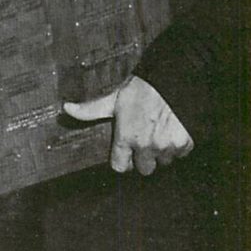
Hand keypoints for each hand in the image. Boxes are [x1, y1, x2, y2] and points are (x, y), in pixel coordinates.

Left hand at [63, 75, 193, 174]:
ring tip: (157, 132)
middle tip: (143, 141)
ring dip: (160, 152)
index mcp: (126, 138)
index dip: (122, 160)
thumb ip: (90, 110)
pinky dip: (177, 145)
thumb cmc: (140, 90)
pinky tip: (171, 130)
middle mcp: (145, 147)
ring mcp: (166, 147)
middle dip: (143, 158)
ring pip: (163, 161)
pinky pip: (180, 153)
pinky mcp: (185, 144)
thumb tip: (66, 108)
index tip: (124, 153)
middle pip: (144, 168)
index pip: (119, 167)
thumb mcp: (112, 99)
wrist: (172, 81)